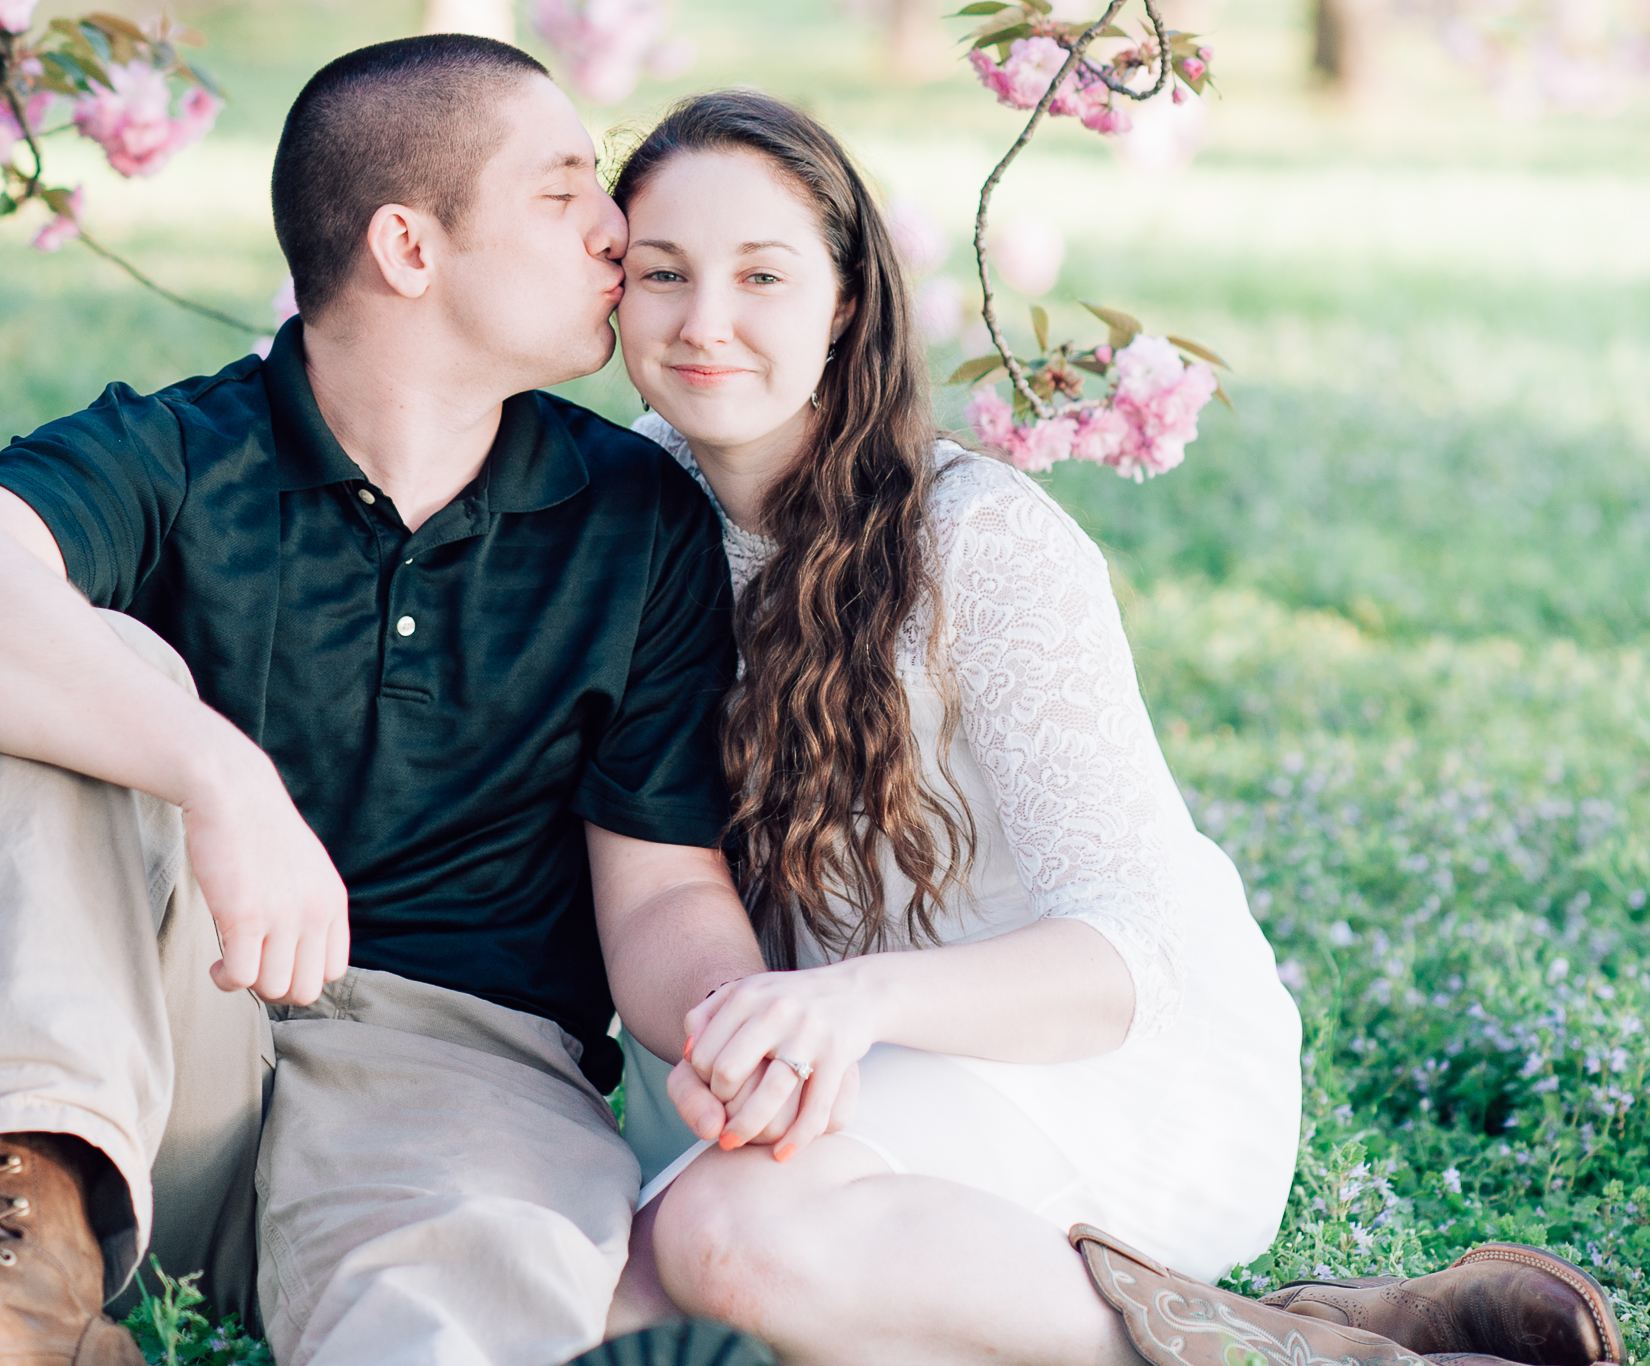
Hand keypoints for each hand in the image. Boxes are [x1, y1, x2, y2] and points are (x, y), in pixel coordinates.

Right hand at [181, 747, 349, 1005]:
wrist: (233, 792)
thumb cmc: (261, 831)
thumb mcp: (307, 868)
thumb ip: (312, 906)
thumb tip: (300, 951)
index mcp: (333, 902)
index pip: (333, 970)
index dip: (300, 975)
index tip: (274, 963)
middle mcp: (315, 912)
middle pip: (305, 989)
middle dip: (274, 989)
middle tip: (251, 968)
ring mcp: (283, 916)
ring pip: (273, 988)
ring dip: (247, 986)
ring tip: (230, 965)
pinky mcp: (244, 916)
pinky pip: (241, 977)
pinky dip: (226, 980)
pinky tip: (216, 964)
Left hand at [679, 966, 876, 1159]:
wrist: (856, 990)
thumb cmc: (790, 999)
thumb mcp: (746, 991)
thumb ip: (707, 1015)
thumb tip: (686, 1053)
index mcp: (747, 995)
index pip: (703, 1053)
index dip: (701, 1081)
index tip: (712, 1090)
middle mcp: (775, 1010)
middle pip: (728, 1073)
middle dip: (720, 1103)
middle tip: (723, 1116)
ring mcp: (808, 1034)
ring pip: (769, 1096)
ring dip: (746, 1129)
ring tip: (734, 1143)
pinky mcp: (838, 1055)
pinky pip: (813, 1109)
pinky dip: (796, 1139)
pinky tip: (782, 1153)